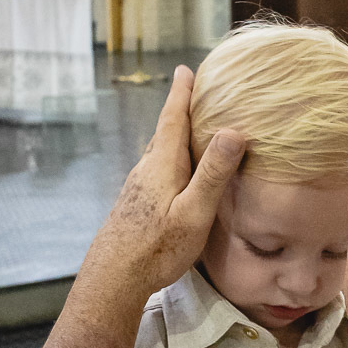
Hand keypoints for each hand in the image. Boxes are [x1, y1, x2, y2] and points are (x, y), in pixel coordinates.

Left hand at [93, 65, 245, 297]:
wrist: (113, 278)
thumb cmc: (157, 248)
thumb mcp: (194, 212)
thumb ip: (213, 173)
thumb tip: (233, 130)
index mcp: (162, 164)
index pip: (173, 119)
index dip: (181, 93)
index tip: (186, 69)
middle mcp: (147, 168)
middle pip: (165, 131)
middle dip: (180, 110)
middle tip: (195, 91)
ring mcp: (138, 186)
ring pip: (160, 152)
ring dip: (175, 135)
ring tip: (193, 128)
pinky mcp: (136, 203)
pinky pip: (157, 168)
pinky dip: (171, 157)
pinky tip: (179, 171)